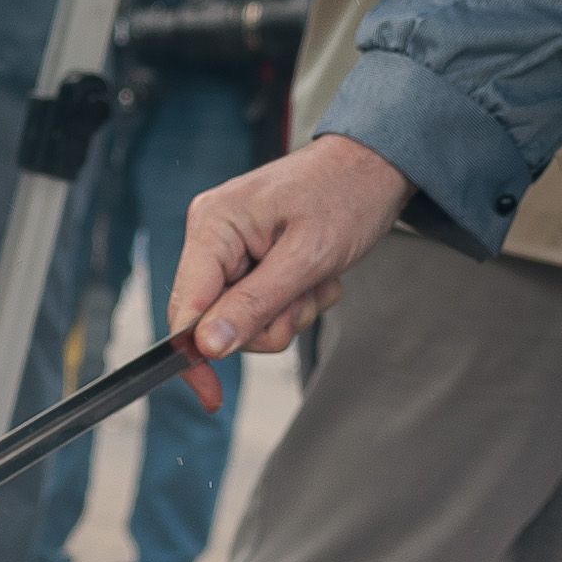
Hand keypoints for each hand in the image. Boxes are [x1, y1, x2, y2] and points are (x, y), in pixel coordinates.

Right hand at [171, 137, 407, 358]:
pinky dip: (297, 298)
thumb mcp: (307, 258)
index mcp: (214, 225)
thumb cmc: (347, 195)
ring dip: (290, 311)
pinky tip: (318, 272)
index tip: (211, 397)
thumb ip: (255, 304)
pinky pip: (266, 304)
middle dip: (269, 321)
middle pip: (217, 319)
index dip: (195, 356)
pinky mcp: (253, 257)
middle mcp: (214, 235)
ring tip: (317, 277)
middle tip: (306, 294)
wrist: (376, 165)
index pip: (186, 307)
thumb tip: (208, 346)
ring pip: (246, 319)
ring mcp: (232, 247)